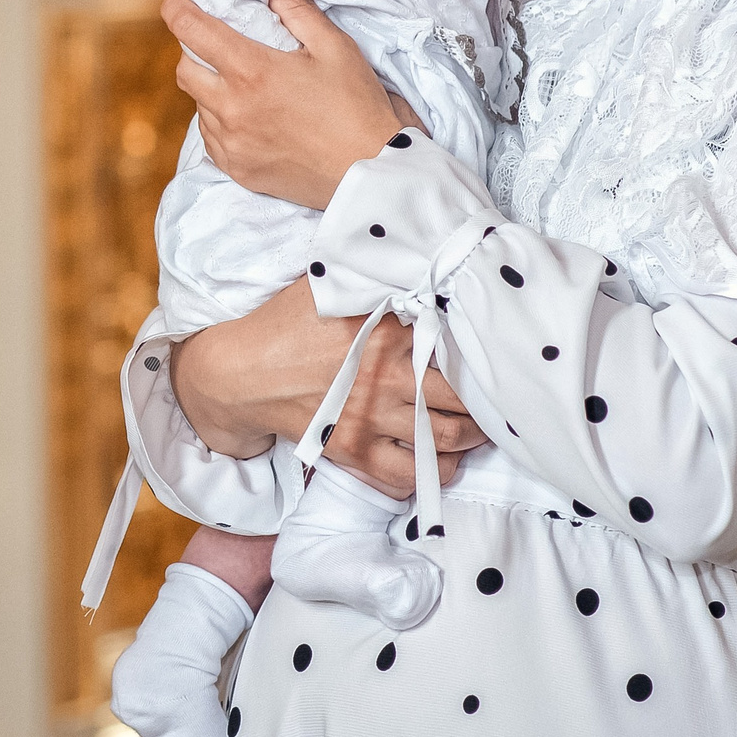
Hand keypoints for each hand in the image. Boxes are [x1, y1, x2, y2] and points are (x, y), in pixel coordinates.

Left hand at [161, 0, 399, 209]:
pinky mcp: (237, 169)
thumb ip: (295, 7)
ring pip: (199, 105)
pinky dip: (222, 123)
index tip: (175, 1)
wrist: (372, 173)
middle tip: (220, 46)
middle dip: (194, 52)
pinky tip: (252, 118)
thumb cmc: (357, 106)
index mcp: (252, 71)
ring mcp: (231, 143)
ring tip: (246, 86)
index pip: (191, 30)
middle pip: (185, 70)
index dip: (176, 10)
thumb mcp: (334, 47)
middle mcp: (232, 109)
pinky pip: (211, 138)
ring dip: (212, 90)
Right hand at [171, 281, 489, 497]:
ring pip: (445, 442)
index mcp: (387, 333)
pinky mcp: (354, 454)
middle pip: (462, 400)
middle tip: (492, 398)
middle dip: (485, 403)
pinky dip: (432, 474)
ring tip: (474, 429)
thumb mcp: (330, 286)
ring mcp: (371, 421)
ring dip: (469, 439)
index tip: (494, 355)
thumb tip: (416, 258)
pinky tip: (438, 460)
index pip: (457, 347)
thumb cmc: (286, 323)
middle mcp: (387, 379)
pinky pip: (407, 478)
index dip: (483, 354)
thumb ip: (376, 277)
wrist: (241, 372)